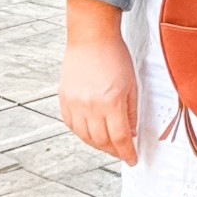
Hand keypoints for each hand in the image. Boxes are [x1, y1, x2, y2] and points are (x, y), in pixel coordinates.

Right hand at [60, 0, 138, 163]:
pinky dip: (82, 133)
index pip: (120, 138)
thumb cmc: (115, 56)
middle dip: (113, 151)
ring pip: (85, 137)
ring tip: (108, 145)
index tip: (132, 159)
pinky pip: (72, 125)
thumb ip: (131, 112)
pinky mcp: (64, 99)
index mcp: (111, 102)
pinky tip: (91, 133)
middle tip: (121, 153)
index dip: (127, 153)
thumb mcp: (132, 84)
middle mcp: (91, 105)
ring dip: (98, 145)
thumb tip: (130, 134)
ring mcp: (75, 103)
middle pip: (102, 141)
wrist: (91, 37)